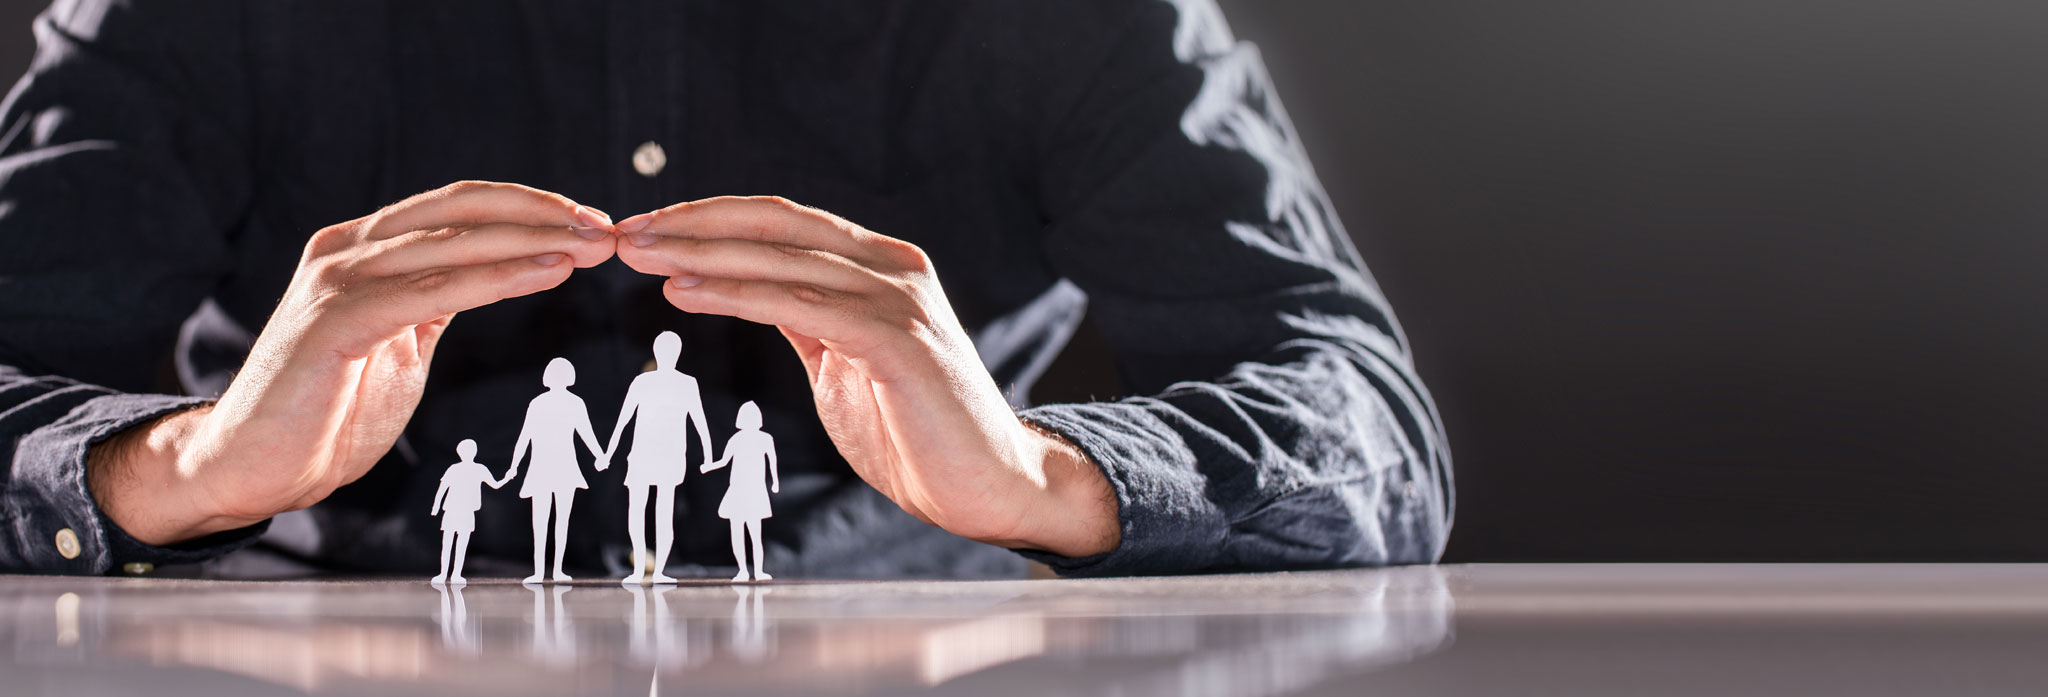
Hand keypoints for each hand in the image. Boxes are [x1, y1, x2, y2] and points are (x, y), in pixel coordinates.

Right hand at [88, 181, 615, 544]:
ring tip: (593, 247)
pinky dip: (498, 277)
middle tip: (607, 229)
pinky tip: (548, 273)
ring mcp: (338, 280)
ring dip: (534, 240)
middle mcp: (347, 249)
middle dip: (544, 214)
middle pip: (463, 208)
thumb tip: (497, 273)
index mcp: (363, 247)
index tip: (591, 221)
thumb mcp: (399, 343)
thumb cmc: (329, 409)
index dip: (530, 206)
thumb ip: (436, 301)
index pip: (459, 204)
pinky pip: (435, 290)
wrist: (253, 467)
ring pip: (454, 242)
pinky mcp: (337, 320)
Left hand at [615, 196, 1116, 556]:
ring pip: (783, 260)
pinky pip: (801, 307)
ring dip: (703, 254)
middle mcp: (892, 269)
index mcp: (878, 267)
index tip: (647, 227)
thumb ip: (804, 318)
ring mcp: (898, 301)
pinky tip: (686, 293)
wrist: (987, 485)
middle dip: (693, 224)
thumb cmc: (915, 431)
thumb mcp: (843, 361)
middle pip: (777, 224)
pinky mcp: (896, 342)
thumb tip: (741, 287)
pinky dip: (737, 295)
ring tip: (640, 257)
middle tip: (623, 233)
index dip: (711, 217)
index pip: (783, 220)